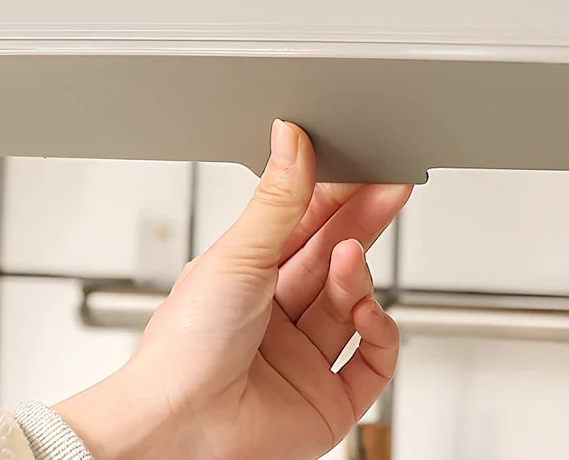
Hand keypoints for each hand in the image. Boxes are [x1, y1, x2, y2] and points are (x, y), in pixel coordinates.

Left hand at [56, 120, 411, 459]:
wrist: (176, 432)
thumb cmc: (183, 350)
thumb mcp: (237, 255)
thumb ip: (276, 198)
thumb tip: (289, 138)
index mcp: (249, 277)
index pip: (305, 223)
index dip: (336, 193)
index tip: (362, 164)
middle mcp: (277, 316)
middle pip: (333, 258)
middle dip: (363, 221)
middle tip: (391, 187)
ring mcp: (303, 358)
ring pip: (352, 303)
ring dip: (357, 277)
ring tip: (349, 260)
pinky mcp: (327, 400)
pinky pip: (373, 362)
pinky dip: (379, 335)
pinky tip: (367, 314)